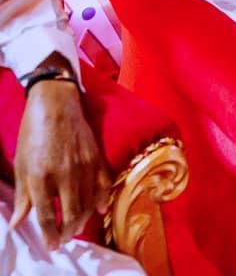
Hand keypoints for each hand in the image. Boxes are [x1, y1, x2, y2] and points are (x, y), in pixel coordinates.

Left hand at [12, 55, 110, 249]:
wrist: (55, 104)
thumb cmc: (33, 133)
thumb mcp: (21, 164)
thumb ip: (23, 196)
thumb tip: (19, 222)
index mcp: (41, 176)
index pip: (46, 214)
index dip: (49, 233)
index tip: (52, 244)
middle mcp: (65, 174)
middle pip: (71, 213)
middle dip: (68, 231)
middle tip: (65, 239)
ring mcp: (84, 166)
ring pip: (89, 202)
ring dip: (84, 219)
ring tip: (77, 228)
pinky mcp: (97, 157)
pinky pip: (104, 184)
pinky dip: (103, 199)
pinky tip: (100, 210)